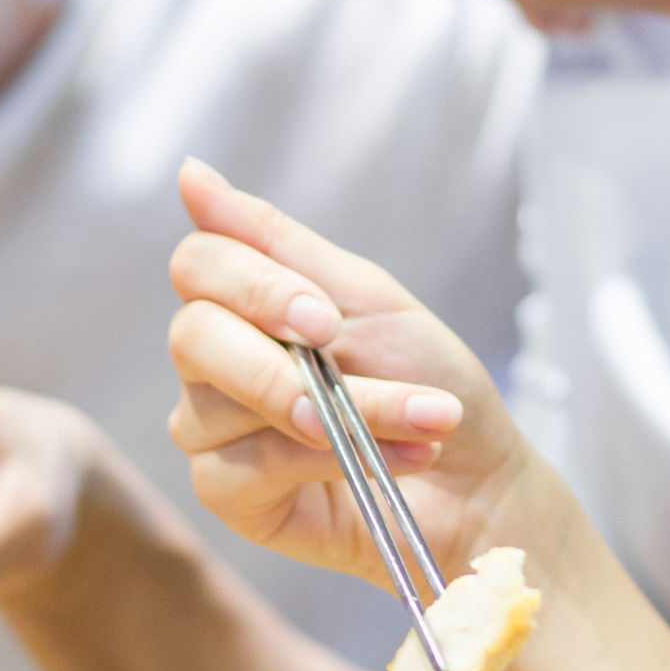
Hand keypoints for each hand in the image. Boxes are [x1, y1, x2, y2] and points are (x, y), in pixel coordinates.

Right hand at [167, 160, 550, 586]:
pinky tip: (383, 462)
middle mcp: (214, 364)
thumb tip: (190, 174)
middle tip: (346, 362)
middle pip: (190, 334)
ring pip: (224, 408)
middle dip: (278, 357)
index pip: (198, 265)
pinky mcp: (228, 495)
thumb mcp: (364, 296)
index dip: (253, 285)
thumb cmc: (428, 378)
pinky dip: (323, 461)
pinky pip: (243, 469)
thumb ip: (276, 240)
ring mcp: (213, 432)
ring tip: (416, 420)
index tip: (325, 315)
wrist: (479, 476)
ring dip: (337, 411)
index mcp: (243, 304)